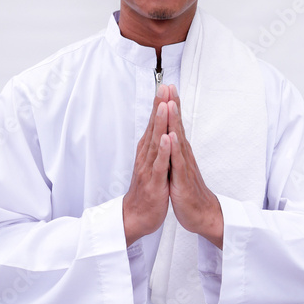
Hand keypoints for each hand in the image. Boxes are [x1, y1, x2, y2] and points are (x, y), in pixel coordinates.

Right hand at [123, 85, 170, 246]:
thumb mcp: (150, 164)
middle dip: (159, 107)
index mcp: (147, 152)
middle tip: (164, 86)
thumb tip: (158, 130)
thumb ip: (153, 147)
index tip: (165, 86)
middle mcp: (146, 156)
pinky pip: (159, 165)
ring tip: (164, 105)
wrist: (136, 216)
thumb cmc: (146, 190)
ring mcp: (149, 168)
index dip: (160, 105)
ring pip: (155, 142)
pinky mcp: (155, 182)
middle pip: (153, 128)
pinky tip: (167, 139)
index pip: (154, 124)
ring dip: (159, 123)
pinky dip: (163, 151)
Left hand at [167, 85, 223, 248]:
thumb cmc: (188, 192)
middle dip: (172, 105)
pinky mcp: (183, 180)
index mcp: (180, 152)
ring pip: (178, 140)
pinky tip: (171, 136)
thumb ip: (176, 152)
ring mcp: (184, 166)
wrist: (201, 215)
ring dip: (174, 121)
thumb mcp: (179, 168)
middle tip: (169, 85)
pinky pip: (178, 163)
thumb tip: (171, 136)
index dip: (170, 106)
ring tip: (170, 103)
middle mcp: (184, 155)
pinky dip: (175, 149)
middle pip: (177, 126)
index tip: (166, 88)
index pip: (175, 125)